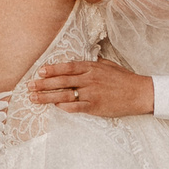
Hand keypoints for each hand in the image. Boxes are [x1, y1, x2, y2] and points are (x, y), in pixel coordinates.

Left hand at [25, 58, 152, 116]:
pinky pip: (76, 107)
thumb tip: (83, 61)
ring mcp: (92, 94)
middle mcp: (89, 79)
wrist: (140, 93)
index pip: (67, 67)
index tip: (39, 71)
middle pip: (61, 81)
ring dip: (47, 97)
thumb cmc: (125, 78)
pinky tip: (54, 107)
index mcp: (92, 67)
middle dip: (43, 84)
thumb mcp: (108, 65)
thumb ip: (94, 63)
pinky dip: (64, 107)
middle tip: (29, 86)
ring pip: (64, 95)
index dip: (52, 69)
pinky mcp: (95, 106)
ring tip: (34, 98)